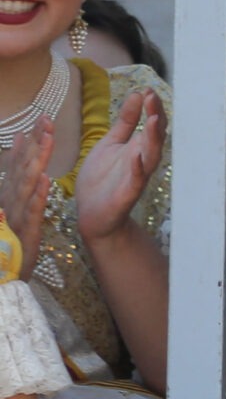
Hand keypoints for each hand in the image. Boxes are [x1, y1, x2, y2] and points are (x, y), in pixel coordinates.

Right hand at [0, 117, 51, 264]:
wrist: (1, 277)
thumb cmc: (7, 242)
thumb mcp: (11, 208)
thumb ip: (15, 179)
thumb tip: (22, 149)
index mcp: (9, 195)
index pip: (19, 164)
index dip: (29, 142)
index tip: (40, 120)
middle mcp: (10, 201)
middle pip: (23, 168)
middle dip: (35, 144)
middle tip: (46, 120)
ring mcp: (16, 216)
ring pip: (27, 185)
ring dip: (37, 161)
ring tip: (48, 140)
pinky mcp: (24, 233)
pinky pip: (32, 212)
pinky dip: (38, 196)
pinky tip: (47, 181)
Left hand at [73, 87, 162, 245]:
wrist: (92, 214)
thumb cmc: (102, 179)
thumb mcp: (110, 143)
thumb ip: (125, 122)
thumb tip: (137, 94)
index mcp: (139, 147)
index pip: (152, 123)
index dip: (152, 106)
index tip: (148, 90)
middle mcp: (143, 159)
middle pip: (155, 135)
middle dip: (156, 116)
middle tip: (152, 97)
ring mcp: (137, 176)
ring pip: (151, 155)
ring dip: (153, 139)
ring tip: (153, 120)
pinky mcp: (128, 194)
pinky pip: (136, 181)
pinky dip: (138, 169)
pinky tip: (137, 158)